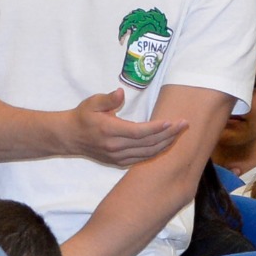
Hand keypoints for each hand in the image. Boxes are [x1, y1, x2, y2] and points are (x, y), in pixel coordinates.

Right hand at [69, 89, 187, 167]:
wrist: (70, 137)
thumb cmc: (83, 116)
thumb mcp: (92, 102)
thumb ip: (108, 99)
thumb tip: (120, 92)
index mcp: (109, 131)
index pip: (139, 132)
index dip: (157, 128)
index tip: (171, 121)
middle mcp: (115, 147)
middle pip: (148, 143)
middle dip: (169, 134)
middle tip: (184, 124)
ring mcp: (118, 157)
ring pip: (148, 153)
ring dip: (166, 144)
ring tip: (179, 133)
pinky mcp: (119, 162)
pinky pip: (143, 159)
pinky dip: (157, 151)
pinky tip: (166, 143)